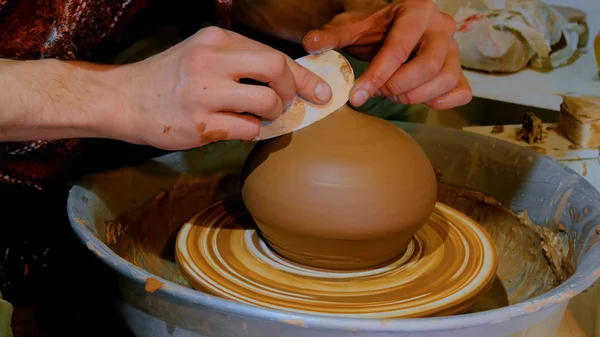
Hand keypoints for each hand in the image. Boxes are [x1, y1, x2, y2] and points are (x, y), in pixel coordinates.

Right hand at [111, 26, 331, 149]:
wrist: (124, 100)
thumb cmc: (168, 79)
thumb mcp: (201, 56)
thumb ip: (238, 62)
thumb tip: (286, 79)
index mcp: (215, 40)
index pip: (273, 53)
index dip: (303, 75)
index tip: (321, 90)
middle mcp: (211, 60)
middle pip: (277, 68)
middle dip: (294, 89)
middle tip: (287, 103)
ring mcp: (205, 91)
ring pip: (267, 101)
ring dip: (273, 114)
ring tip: (259, 117)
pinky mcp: (200, 122)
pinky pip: (247, 129)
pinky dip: (251, 131)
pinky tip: (238, 127)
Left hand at [302, 0, 471, 109]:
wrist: (390, 25)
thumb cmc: (370, 27)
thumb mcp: (349, 27)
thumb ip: (331, 36)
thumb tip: (311, 44)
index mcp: (415, 11)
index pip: (399, 49)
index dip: (377, 76)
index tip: (357, 96)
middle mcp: (441, 26)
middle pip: (429, 65)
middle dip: (399, 86)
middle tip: (380, 92)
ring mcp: (454, 48)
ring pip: (446, 79)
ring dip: (417, 96)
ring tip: (393, 94)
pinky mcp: (459, 69)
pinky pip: (462, 90)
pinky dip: (444, 102)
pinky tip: (421, 102)